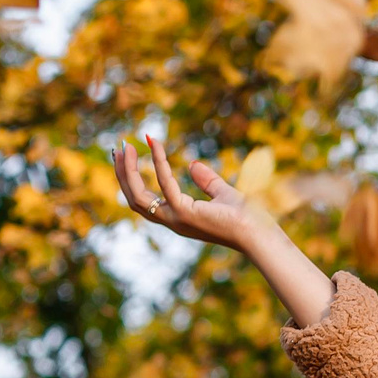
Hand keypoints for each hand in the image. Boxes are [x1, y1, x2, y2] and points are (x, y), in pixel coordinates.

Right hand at [110, 135, 336, 326]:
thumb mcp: (223, 193)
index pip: (145, 200)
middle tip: (118, 149)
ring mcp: (176, 219)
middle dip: (122, 175)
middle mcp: (173, 221)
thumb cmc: (247, 218)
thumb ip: (207, 180)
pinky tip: (155, 144)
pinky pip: (165, 184)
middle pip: (134, 199)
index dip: (133, 179)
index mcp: (179, 217)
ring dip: (128, 171)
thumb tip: (193, 165)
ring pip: (139, 196)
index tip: (130, 154)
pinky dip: (158, 163)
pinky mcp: (185, 213)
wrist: (259, 233)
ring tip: (126, 147)